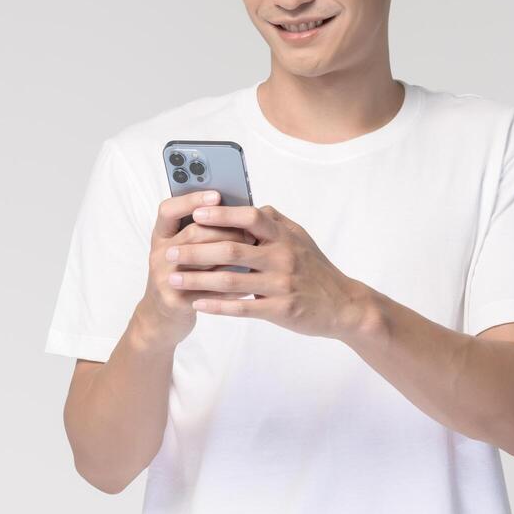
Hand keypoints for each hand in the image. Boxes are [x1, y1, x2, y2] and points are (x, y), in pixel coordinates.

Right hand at [136, 189, 256, 348]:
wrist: (161, 319)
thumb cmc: (183, 277)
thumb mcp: (184, 250)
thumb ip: (203, 231)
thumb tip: (240, 210)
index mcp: (162, 236)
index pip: (169, 210)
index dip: (191, 200)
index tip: (216, 195)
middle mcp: (159, 254)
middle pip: (193, 234)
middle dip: (225, 230)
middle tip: (251, 230)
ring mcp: (164, 278)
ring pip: (202, 262)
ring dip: (231, 256)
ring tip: (254, 250)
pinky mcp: (174, 301)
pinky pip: (209, 290)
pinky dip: (231, 286)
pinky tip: (250, 281)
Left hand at [165, 202, 369, 339]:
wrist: (343, 305)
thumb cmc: (317, 270)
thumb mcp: (301, 238)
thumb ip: (275, 222)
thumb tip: (250, 204)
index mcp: (284, 236)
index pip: (250, 217)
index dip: (222, 214)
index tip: (196, 213)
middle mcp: (283, 257)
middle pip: (232, 249)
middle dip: (196, 250)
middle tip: (169, 252)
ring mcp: (281, 284)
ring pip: (231, 280)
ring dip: (198, 279)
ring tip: (173, 279)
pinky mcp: (281, 309)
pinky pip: (242, 307)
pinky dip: (217, 305)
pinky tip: (197, 304)